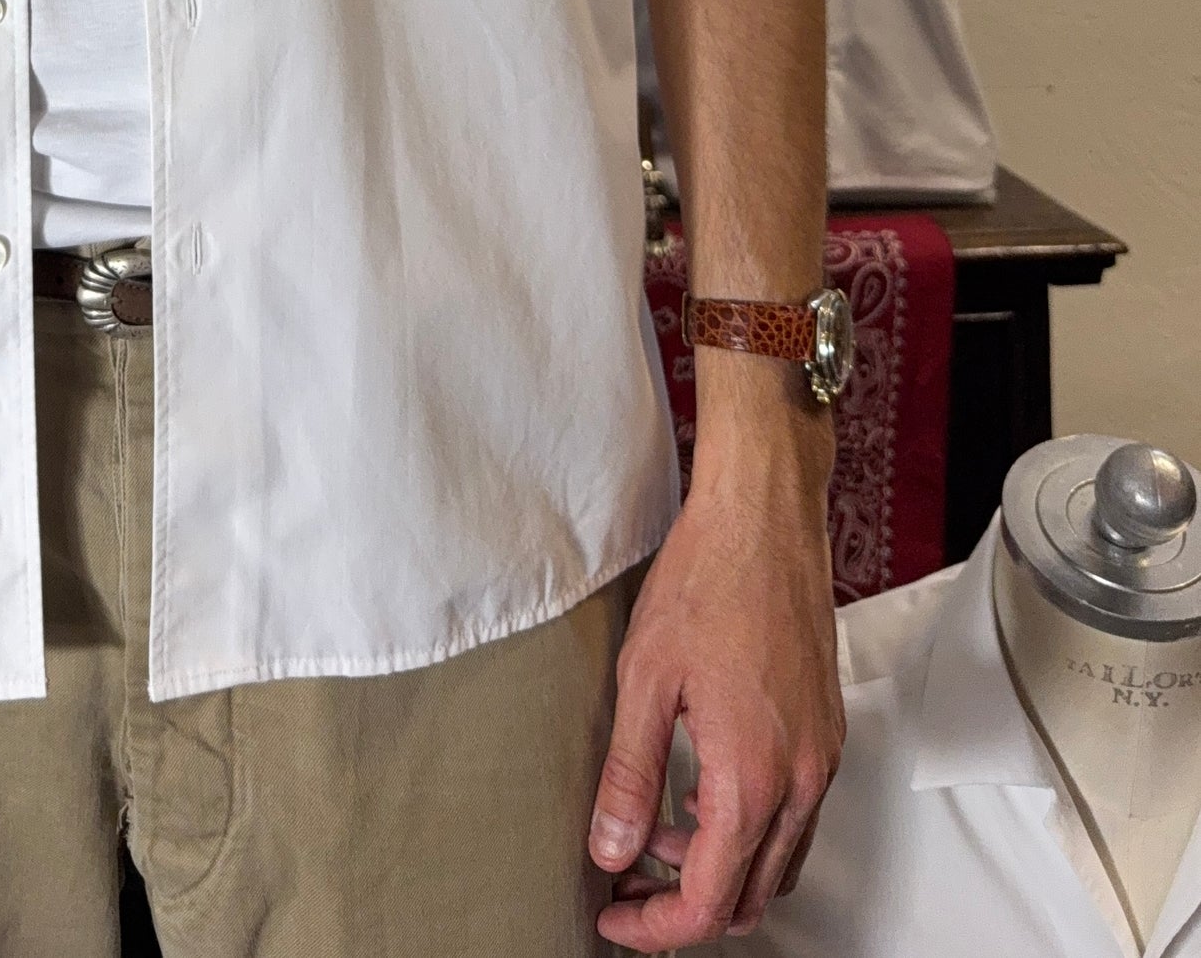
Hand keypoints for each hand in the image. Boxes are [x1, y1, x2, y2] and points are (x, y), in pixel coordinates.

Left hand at [590, 374, 842, 949]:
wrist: (764, 518)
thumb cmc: (707, 580)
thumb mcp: (644, 680)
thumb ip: (628, 775)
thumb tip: (610, 849)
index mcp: (753, 776)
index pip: (710, 899)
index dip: (657, 927)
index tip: (616, 918)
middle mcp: (800, 779)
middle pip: (752, 895)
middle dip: (686, 905)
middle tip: (627, 884)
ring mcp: (821, 757)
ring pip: (779, 860)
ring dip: (720, 869)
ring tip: (653, 836)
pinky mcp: (825, 732)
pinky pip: (794, 815)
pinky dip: (748, 828)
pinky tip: (698, 791)